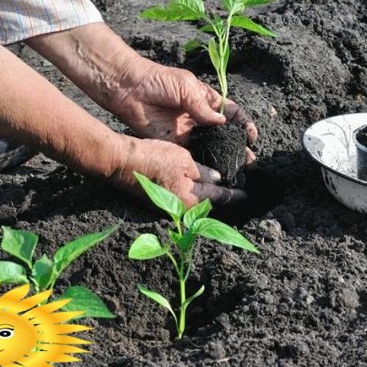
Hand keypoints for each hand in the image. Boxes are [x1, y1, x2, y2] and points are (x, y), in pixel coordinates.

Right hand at [112, 136, 247, 206]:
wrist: (120, 163)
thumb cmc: (151, 159)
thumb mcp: (182, 159)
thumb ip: (202, 171)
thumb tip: (216, 178)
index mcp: (189, 198)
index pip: (218, 197)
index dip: (233, 195)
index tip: (246, 195)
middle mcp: (180, 207)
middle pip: (207, 204)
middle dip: (221, 198)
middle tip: (235, 191)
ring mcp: (167, 206)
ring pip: (194, 202)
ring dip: (206, 196)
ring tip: (219, 188)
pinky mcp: (157, 200)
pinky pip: (182, 199)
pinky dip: (192, 193)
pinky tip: (195, 185)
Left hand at [113, 57, 257, 161]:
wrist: (129, 89)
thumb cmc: (158, 81)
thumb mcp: (186, 88)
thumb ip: (203, 107)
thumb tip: (222, 122)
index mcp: (206, 99)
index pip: (231, 113)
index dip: (244, 123)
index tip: (252, 136)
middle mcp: (200, 117)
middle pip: (224, 133)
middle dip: (237, 145)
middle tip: (250, 160)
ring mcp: (188, 131)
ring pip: (211, 146)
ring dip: (224, 156)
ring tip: (238, 168)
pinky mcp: (175, 142)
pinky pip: (192, 154)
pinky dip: (204, 162)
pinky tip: (215, 170)